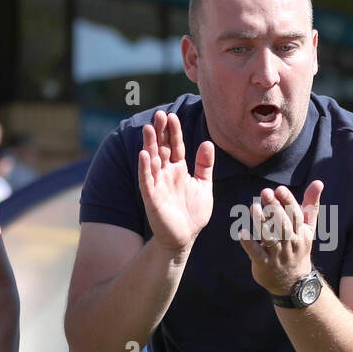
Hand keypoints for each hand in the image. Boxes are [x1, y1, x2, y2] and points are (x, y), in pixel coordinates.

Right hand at [138, 110, 214, 253]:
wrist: (185, 237)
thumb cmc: (193, 213)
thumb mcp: (204, 186)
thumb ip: (205, 165)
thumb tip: (208, 142)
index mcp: (179, 170)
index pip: (176, 146)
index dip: (174, 132)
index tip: (173, 116)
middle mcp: (166, 174)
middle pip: (162, 149)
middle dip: (160, 132)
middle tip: (159, 114)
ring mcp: (158, 184)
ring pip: (152, 161)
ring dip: (149, 145)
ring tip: (148, 128)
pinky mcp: (152, 198)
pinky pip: (146, 180)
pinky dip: (145, 168)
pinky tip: (144, 154)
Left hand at [237, 180, 322, 296]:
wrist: (294, 282)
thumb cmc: (298, 247)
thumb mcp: (307, 227)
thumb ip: (311, 204)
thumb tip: (318, 182)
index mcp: (301, 232)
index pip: (295, 214)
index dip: (287, 201)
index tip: (279, 189)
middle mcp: (290, 243)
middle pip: (283, 224)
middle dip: (274, 208)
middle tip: (265, 192)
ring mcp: (277, 254)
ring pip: (269, 236)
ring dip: (261, 221)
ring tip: (254, 206)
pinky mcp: (264, 264)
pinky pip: (256, 253)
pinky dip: (249, 243)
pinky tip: (241, 232)